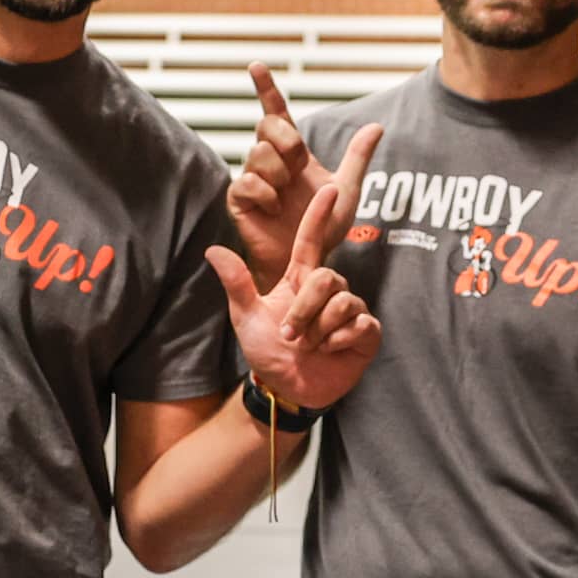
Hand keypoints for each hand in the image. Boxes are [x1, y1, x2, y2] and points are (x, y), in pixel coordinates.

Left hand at [210, 127, 382, 409]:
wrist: (287, 389)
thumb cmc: (267, 351)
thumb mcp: (246, 317)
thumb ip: (237, 283)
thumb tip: (213, 249)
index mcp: (300, 279)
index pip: (312, 240)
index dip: (319, 215)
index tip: (330, 188)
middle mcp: (328, 290)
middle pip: (327, 277)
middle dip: (306, 309)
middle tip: (291, 336)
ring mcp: (349, 311)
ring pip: (343, 302)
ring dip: (320, 330)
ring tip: (310, 347)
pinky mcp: (365, 333)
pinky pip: (360, 325)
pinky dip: (340, 341)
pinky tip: (331, 351)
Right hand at [229, 62, 381, 283]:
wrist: (306, 259)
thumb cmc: (322, 227)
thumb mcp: (347, 189)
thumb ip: (358, 157)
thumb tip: (377, 126)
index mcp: (291, 153)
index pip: (275, 112)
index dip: (266, 88)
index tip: (256, 66)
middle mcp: (269, 161)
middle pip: (267, 127)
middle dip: (287, 143)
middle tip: (299, 167)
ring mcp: (252, 178)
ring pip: (258, 154)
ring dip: (280, 175)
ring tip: (287, 198)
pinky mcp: (239, 200)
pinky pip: (247, 182)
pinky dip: (267, 195)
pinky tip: (275, 210)